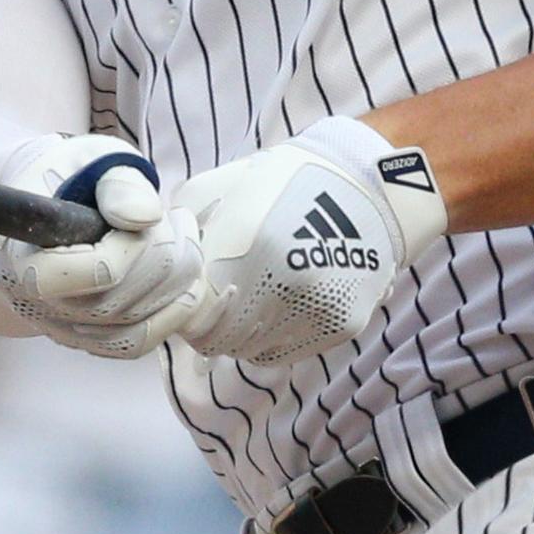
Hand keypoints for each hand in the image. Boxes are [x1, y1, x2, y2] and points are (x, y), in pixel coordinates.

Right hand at [0, 136, 206, 358]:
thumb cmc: (66, 177)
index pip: (97, 273)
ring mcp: (62, 328)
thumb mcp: (89, 160)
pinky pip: (138, 344)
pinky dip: (172, 312)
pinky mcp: (85, 340)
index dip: (136, 247)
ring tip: (183, 237)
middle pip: (122, 301)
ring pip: (137, 326)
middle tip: (178, 218)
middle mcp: (38, 305)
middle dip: (168, 256)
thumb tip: (145, 216)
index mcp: (25, 258)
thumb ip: (119, 183)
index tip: (150, 215)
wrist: (38, 207)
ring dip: (179, 281)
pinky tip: (181, 276)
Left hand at [173, 117, 446, 369]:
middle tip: (210, 305)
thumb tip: (163, 269)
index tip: (188, 296)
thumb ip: (184, 231)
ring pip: (249, 351)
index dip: (183, 308)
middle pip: (218, 338)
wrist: (371, 183)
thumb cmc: (286, 180)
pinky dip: (268, 340)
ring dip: (237, 335)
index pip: (191, 311)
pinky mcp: (341, 324)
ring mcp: (315, 307)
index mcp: (247, 243)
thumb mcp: (221, 188)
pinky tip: (270, 312)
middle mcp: (282, 281)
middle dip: (206, 325)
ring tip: (244, 303)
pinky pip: (283, 353)